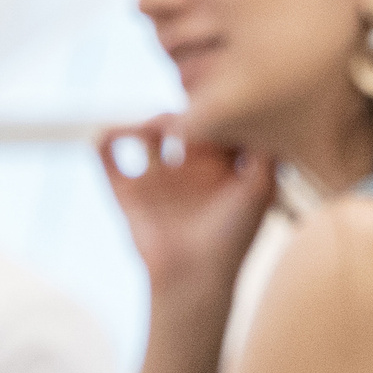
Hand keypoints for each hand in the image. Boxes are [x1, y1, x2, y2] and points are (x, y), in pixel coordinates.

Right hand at [97, 115, 274, 298]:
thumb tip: (267, 111)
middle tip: (179, 111)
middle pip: (177, 124)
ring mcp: (156, 181)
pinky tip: (110, 134)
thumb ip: (264, 152)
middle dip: (176, 111)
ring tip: (150, 127)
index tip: (210, 94)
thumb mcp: (260, 189)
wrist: (195, 279)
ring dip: (140, 122)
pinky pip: (109, 160)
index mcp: (219, 168)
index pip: (213, 125)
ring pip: (143, 137)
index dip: (212, 108)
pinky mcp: (128, 194)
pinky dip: (104, 142)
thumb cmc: (233, 237)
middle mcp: (187, 170)